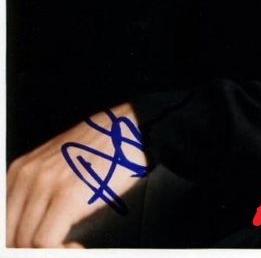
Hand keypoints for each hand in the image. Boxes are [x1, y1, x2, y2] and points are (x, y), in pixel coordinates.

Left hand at [7, 103, 146, 247]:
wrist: (131, 131)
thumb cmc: (102, 149)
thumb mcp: (58, 165)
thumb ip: (38, 191)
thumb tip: (29, 228)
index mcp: (20, 170)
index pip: (4, 224)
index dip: (19, 242)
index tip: (39, 245)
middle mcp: (27, 175)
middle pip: (10, 235)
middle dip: (32, 250)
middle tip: (60, 247)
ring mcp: (46, 184)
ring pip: (25, 243)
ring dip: (50, 252)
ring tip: (71, 248)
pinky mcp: (67, 195)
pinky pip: (46, 243)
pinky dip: (62, 253)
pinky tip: (78, 247)